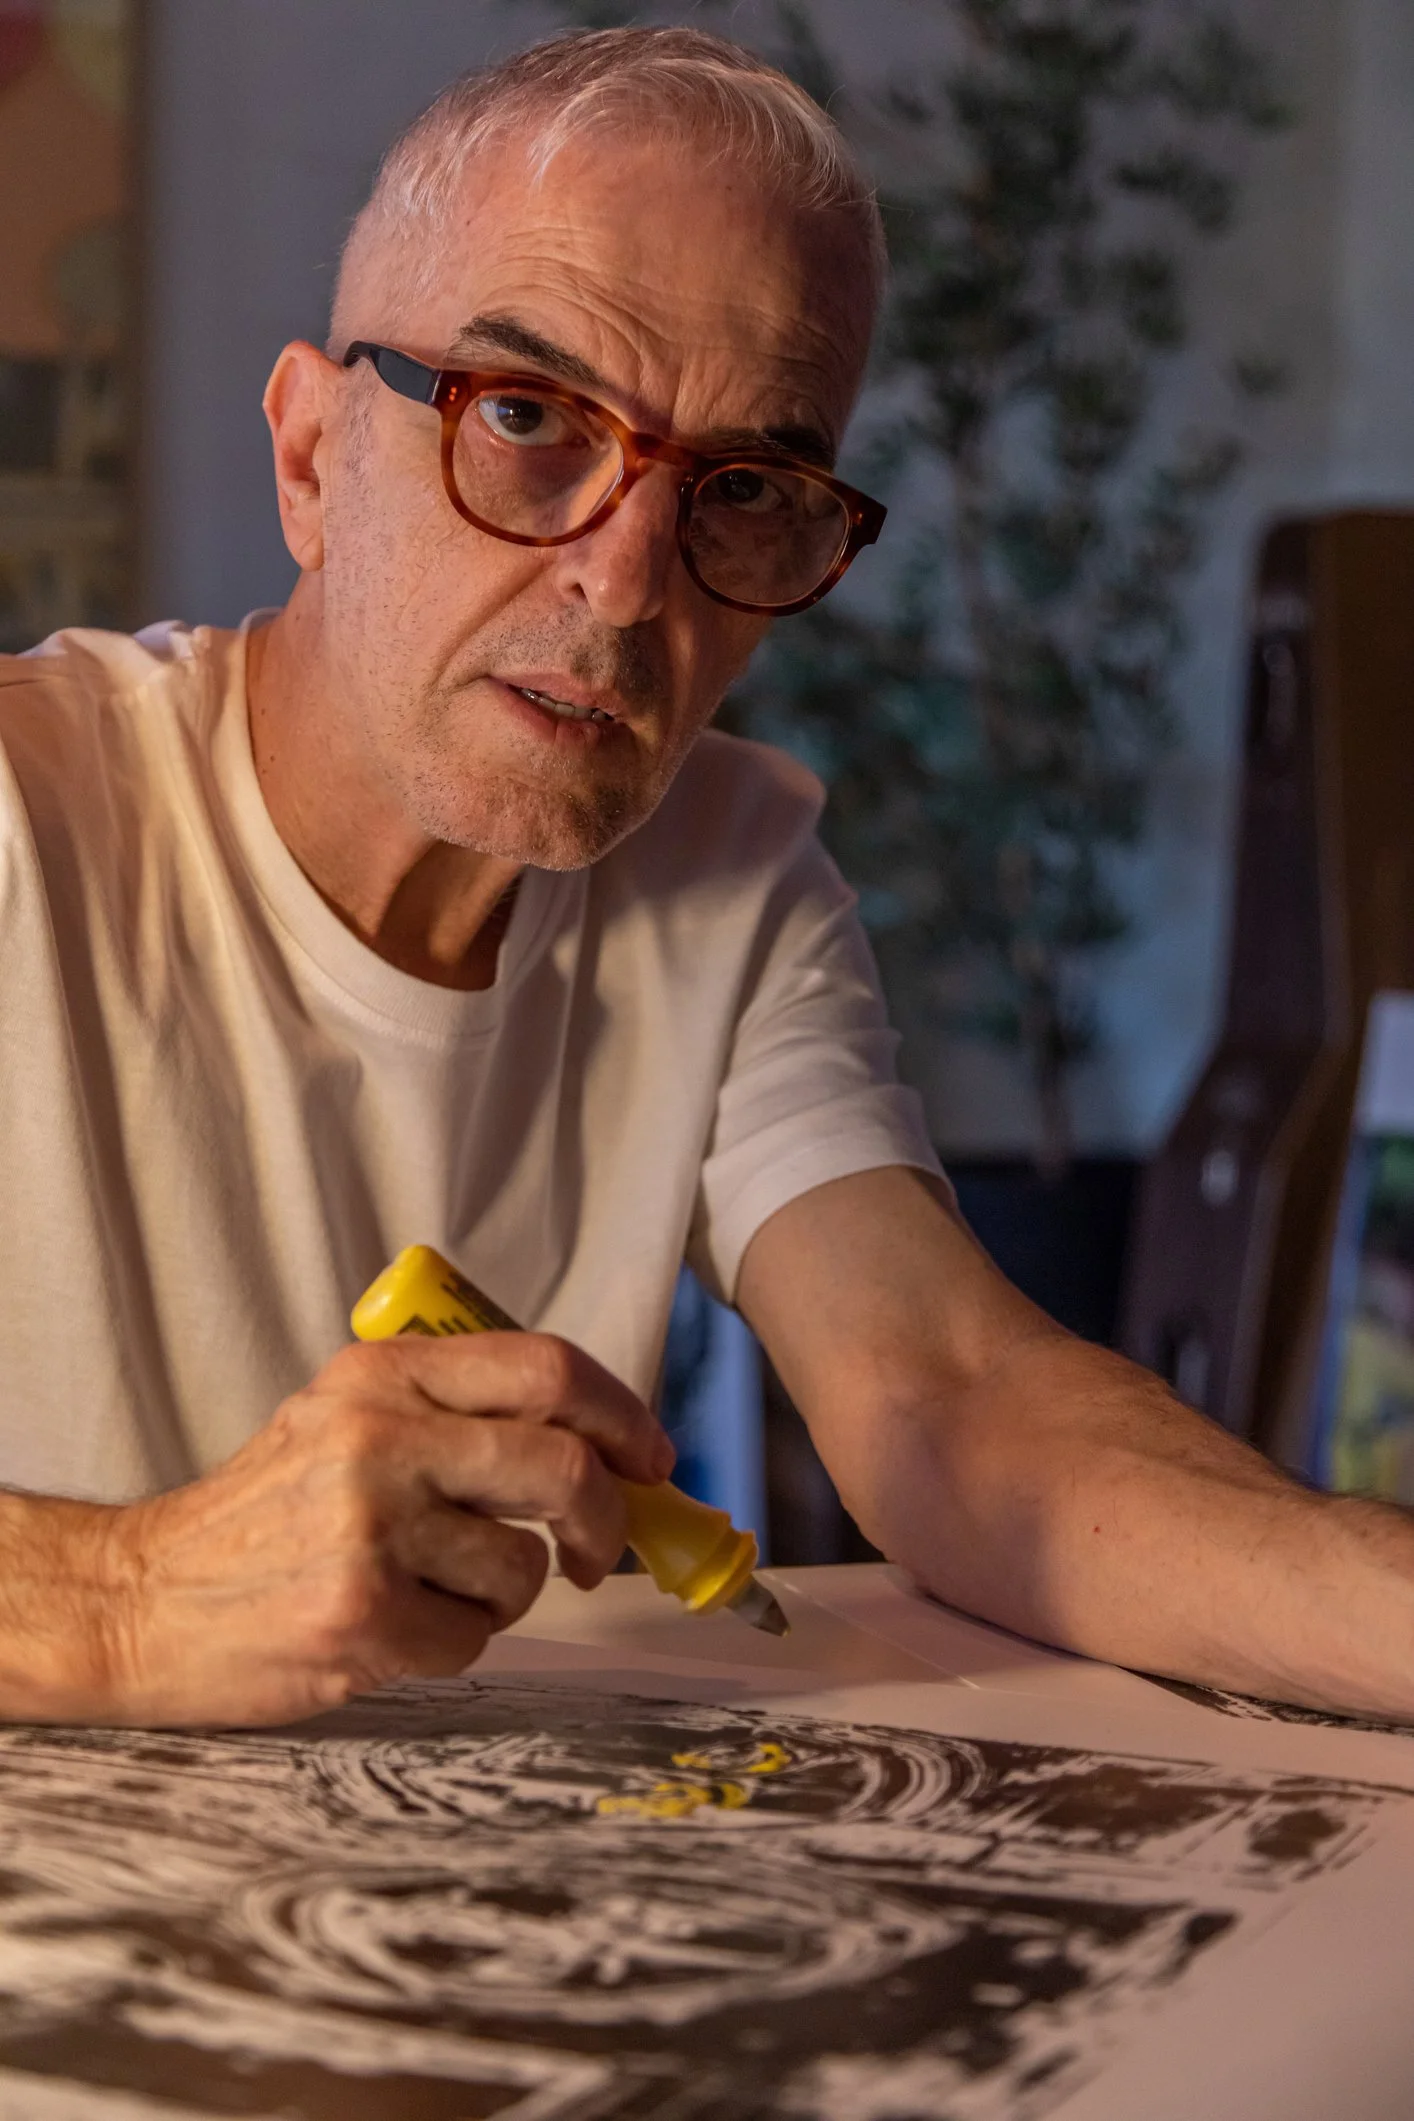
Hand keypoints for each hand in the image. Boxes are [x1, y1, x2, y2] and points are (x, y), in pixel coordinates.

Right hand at [98, 1334, 673, 1726]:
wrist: (142, 1600)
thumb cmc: (265, 1517)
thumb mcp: (346, 1419)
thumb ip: (454, 1412)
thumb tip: (602, 1445)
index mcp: (384, 1375)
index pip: (547, 1368)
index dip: (623, 1416)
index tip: (650, 1458)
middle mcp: (379, 1436)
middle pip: (562, 1466)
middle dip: (605, 1520)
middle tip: (595, 1552)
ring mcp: (369, 1528)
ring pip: (523, 1567)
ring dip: (505, 1595)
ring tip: (433, 1591)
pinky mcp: (361, 1615)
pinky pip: (475, 1639)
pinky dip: (454, 1645)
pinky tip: (392, 1630)